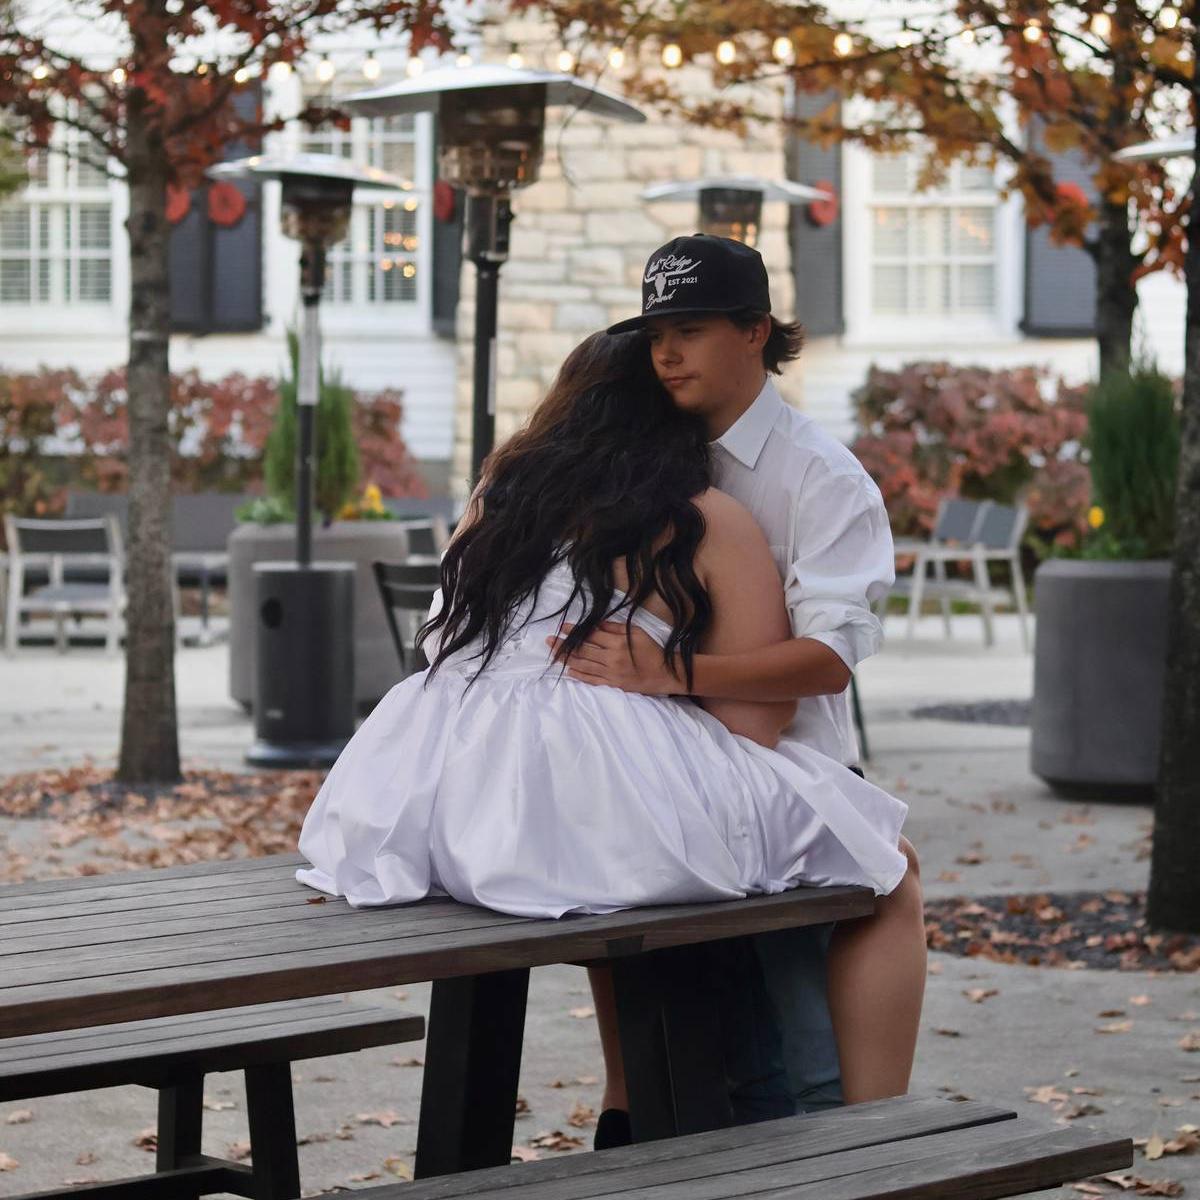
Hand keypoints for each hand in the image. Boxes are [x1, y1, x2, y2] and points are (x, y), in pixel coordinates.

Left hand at [545, 622, 680, 695]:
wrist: (666, 673)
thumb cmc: (652, 650)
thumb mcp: (636, 632)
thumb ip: (615, 628)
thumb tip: (596, 624)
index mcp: (617, 642)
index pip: (590, 635)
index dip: (574, 631)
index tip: (562, 627)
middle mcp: (611, 657)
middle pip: (582, 650)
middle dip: (564, 645)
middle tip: (549, 640)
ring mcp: (611, 673)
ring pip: (584, 665)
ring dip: (567, 659)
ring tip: (553, 655)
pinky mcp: (613, 685)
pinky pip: (592, 680)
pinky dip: (579, 675)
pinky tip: (569, 671)